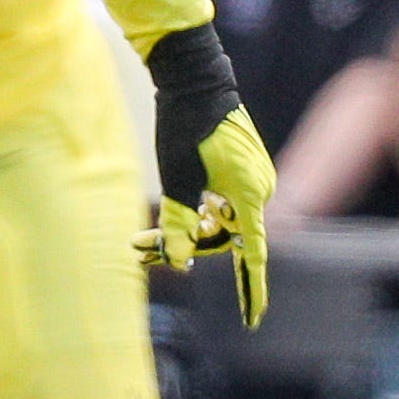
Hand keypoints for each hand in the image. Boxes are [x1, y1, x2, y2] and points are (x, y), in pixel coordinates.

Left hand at [139, 20, 275, 325]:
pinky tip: (176, 209)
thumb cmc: (185, 127)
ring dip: (185, 228)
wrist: (195, 78)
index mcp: (251, 195)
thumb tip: (180, 262)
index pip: (252, 254)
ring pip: (220, 219)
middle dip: (185, 246)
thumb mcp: (177, 180)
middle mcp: (260, 189)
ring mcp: (253, 177)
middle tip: (138, 248)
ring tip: (141, 236)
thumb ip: (180, 224)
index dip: (250, 290)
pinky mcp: (242, 168)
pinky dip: (197, 210)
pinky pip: (222, 202)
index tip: (253, 321)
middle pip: (225, 237)